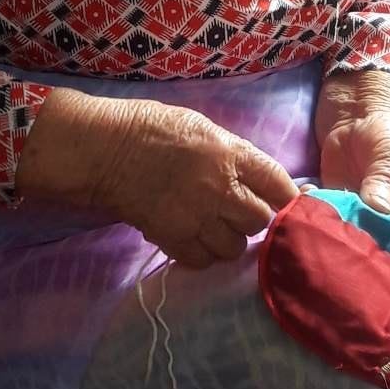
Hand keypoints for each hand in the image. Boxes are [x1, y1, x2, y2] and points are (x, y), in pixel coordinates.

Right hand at [17, 90, 298, 268]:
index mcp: (231, 155)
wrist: (104, 149)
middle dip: (253, 218)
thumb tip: (256, 177)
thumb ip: (233, 154)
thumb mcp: (204, 128)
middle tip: (237, 212)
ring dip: (229, 240)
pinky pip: (204, 260)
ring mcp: (197, 217)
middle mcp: (221, 189)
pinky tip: (194, 239)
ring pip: (235, 247)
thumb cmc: (152, 128)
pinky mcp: (173, 238)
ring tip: (214, 227)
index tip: (281, 201)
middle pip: (260, 221)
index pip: (280, 185)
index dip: (286, 197)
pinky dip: (203, 254)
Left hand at [316, 73, 389, 231]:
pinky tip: (307, 202)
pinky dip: (316, 214)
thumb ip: (386, 185)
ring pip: (355, 235)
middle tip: (344, 237)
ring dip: (337, 231)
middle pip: (385, 243)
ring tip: (322, 219)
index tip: (377, 246)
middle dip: (364, 243)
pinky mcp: (339, 207)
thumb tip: (377, 212)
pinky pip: (329, 219)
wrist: (359, 110)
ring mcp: (366, 215)